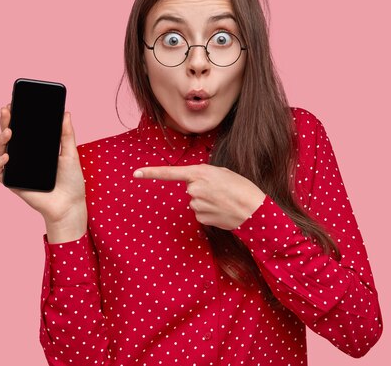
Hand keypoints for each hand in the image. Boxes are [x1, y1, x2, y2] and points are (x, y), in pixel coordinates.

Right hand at [0, 104, 86, 241]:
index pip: (22, 129)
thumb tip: (66, 113)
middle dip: (5, 122)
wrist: (70, 205)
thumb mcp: (71, 154)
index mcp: (36, 149)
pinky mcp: (13, 183)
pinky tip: (6, 157)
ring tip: (9, 132)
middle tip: (7, 110)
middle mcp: (23, 157)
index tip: (14, 103)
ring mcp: (16, 169)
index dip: (16, 117)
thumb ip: (67, 134)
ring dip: (0, 139)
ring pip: (0, 151)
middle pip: (9, 136)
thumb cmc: (71, 181)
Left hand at [133, 164, 265, 229]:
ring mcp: (197, 204)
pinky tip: (221, 211)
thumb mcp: (223, 173)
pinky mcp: (201, 218)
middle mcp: (195, 188)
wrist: (254, 210)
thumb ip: (204, 175)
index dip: (151, 173)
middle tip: (220, 191)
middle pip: (189, 189)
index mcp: (200, 172)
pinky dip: (209, 213)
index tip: (135, 174)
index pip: (170, 173)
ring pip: (194, 202)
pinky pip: (200, 214)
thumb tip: (193, 184)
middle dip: (202, 190)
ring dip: (206, 202)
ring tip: (223, 201)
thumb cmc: (241, 188)